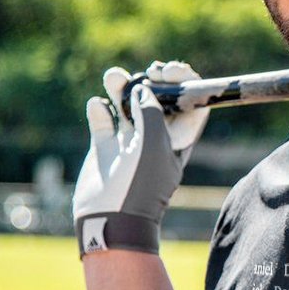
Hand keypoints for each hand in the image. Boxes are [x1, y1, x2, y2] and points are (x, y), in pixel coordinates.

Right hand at [73, 61, 209, 256]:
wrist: (111, 219)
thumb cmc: (140, 184)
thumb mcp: (153, 144)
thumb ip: (152, 113)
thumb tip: (145, 89)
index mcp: (178, 139)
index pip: (190, 105)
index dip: (185, 83)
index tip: (171, 71)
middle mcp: (156, 139)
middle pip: (159, 100)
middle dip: (154, 81)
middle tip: (148, 71)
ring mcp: (130, 143)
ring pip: (128, 106)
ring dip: (122, 88)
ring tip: (113, 76)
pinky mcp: (106, 148)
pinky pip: (104, 121)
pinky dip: (100, 108)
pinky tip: (98, 105)